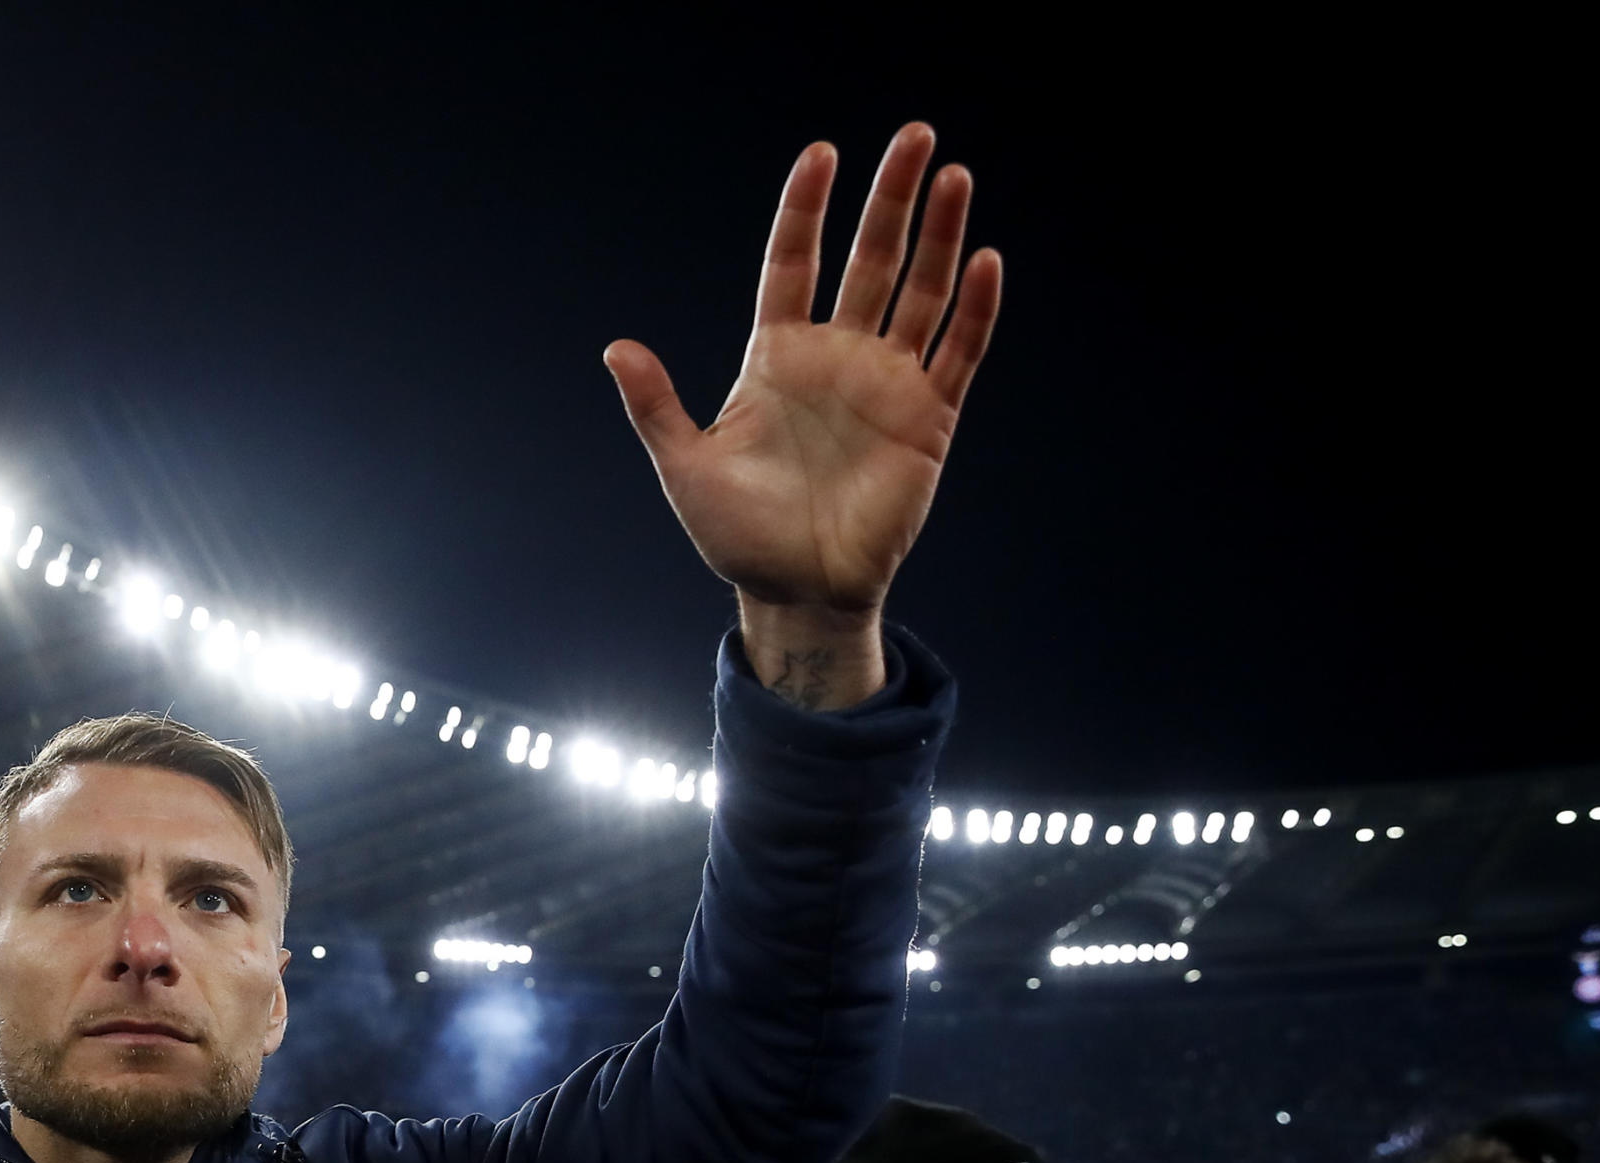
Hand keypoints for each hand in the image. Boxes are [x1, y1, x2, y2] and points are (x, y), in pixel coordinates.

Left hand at [606, 123, 1002, 709]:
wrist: (796, 591)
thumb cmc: (736, 534)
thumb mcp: (685, 467)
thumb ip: (656, 406)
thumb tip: (615, 347)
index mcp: (776, 357)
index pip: (793, 262)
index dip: (805, 210)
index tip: (820, 154)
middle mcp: (836, 357)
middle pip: (869, 258)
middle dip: (890, 198)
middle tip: (913, 133)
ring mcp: (886, 383)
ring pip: (920, 291)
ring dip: (939, 234)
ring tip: (952, 175)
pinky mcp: (927, 418)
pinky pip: (958, 352)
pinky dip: (974, 309)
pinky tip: (983, 258)